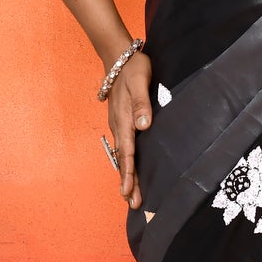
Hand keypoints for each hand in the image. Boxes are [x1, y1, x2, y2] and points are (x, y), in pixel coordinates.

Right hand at [107, 50, 151, 209]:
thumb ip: (142, 103)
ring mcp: (118, 124)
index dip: (128, 173)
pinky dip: (125, 162)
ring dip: (126, 174)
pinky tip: (129, 170)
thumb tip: (143, 126)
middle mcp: (119, 126)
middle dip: (128, 182)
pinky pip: (123, 147)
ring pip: (122, 155)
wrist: (118, 57)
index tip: (129, 191)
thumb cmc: (134, 68)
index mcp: (124, 120)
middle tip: (133, 204)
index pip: (127, 152)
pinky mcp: (121, 121)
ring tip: (130, 194)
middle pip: (123, 159)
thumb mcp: (140, 82)